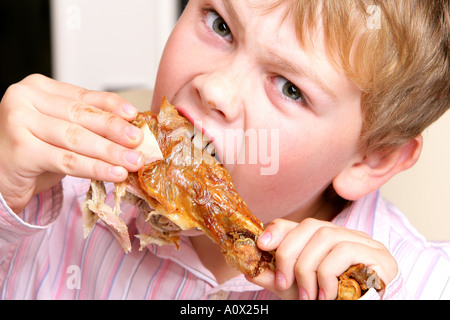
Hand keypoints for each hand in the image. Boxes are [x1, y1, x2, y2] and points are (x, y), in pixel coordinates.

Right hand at [0, 74, 144, 212]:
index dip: (112, 106)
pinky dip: (95, 168)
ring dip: (110, 151)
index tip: (134, 115)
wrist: (2, 175)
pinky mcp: (20, 150)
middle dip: (115, 130)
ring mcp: (18, 123)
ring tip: (133, 161)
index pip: (83, 96)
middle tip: (139, 141)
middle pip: (81, 115)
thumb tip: (131, 130)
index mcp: (38, 88)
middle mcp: (24, 99)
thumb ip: (88, 124)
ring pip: (76, 138)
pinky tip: (114, 173)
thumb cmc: (34, 150)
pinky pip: (67, 161)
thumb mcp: (62, 131)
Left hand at [248, 218, 397, 299]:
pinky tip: (327, 295)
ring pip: (325, 236)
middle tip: (283, 283)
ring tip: (308, 296)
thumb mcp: (296, 289)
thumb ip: (275, 277)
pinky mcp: (380, 257)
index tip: (261, 245)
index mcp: (327, 240)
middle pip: (311, 226)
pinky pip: (344, 251)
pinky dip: (328, 274)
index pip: (301, 223)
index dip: (279, 229)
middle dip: (289, 254)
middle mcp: (346, 236)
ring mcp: (365, 243)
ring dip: (308, 269)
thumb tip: (249, 267)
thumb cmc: (327, 302)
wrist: (357, 314)